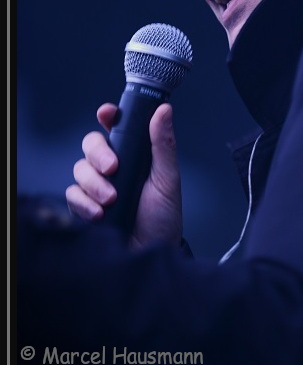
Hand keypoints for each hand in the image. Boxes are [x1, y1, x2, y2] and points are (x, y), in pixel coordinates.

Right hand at [65, 102, 182, 248]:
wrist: (150, 254)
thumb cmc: (162, 216)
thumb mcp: (167, 178)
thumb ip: (163, 145)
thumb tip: (164, 110)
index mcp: (134, 154)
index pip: (116, 127)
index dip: (108, 116)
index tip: (107, 113)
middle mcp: (113, 166)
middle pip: (92, 144)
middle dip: (98, 153)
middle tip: (113, 168)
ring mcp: (97, 186)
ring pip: (80, 168)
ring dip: (94, 183)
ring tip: (112, 199)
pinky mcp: (84, 207)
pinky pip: (73, 194)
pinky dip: (84, 202)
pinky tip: (100, 213)